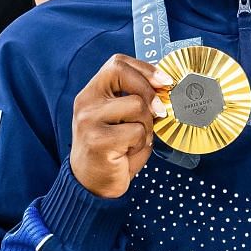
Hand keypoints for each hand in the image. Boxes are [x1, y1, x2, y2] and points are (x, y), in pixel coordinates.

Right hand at [69, 55, 169, 197]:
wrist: (91, 186)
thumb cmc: (113, 151)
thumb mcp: (122, 120)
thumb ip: (137, 101)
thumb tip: (165, 87)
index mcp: (92, 93)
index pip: (117, 63)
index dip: (144, 68)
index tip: (164, 81)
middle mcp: (86, 102)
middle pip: (123, 74)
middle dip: (149, 91)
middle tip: (159, 112)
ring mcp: (89, 120)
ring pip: (136, 105)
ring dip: (146, 125)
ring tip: (136, 141)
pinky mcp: (98, 140)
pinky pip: (136, 132)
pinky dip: (140, 144)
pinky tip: (128, 154)